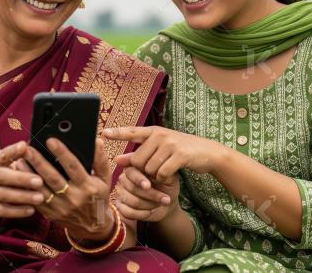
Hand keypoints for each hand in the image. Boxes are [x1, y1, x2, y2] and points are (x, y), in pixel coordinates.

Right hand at [0, 141, 45, 228]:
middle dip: (21, 178)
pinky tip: (31, 209)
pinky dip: (18, 211)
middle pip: (2, 176)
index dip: (12, 150)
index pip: (2, 154)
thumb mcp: (2, 165)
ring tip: (40, 197)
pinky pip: (3, 211)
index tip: (24, 146)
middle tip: (39, 181)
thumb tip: (31, 147)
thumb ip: (15, 157)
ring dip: (23, 196)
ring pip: (4, 195)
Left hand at [22, 137, 115, 242]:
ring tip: (19, 160)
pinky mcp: (51, 214)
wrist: (93, 227)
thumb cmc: (99, 197)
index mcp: (87, 187)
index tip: (50, 140)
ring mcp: (61, 208)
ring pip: (41, 189)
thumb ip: (100, 160)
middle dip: (39, 162)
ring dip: (28, 175)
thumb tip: (97, 141)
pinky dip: (27, 188)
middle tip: (27, 149)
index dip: (62, 153)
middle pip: (53, 178)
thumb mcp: (105, 179)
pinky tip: (20, 176)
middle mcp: (73, 198)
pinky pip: (36, 200)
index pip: (73, 167)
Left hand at [102, 126, 226, 182]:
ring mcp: (171, 144)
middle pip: (138, 160)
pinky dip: (163, 179)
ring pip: (149, 168)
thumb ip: (139, 153)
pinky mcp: (180, 155)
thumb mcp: (158, 148)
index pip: (132, 132)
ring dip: (154, 175)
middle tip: (154, 170)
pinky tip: (169, 175)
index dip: (118, 133)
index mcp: (153, 131)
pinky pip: (162, 173)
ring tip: (164, 170)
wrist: (207, 152)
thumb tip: (117, 159)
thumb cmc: (179, 150)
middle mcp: (160, 135)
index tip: (104, 132)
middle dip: (143, 170)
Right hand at [115, 165, 178, 222]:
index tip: (148, 186)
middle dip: (151, 195)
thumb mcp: (166, 176)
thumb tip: (148, 165)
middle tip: (166, 199)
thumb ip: (156, 168)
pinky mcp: (121, 207)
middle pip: (132, 188)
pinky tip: (150, 212)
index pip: (131, 172)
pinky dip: (141, 214)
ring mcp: (121, 193)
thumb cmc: (167, 185)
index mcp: (134, 167)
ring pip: (130, 201)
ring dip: (148, 205)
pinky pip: (126, 212)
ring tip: (159, 204)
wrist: (168, 202)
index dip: (139, 179)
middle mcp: (124, 179)